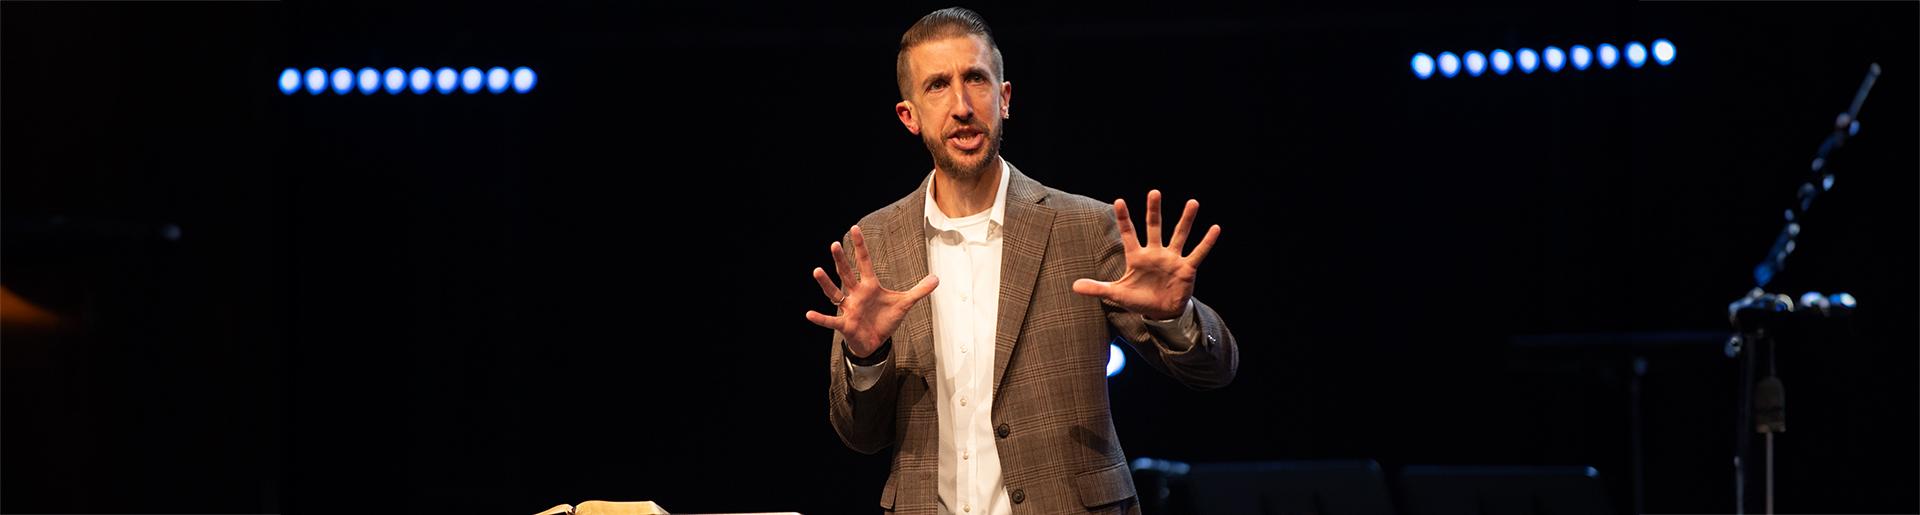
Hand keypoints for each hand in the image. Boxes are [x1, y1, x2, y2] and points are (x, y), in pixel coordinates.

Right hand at [805, 225, 938, 357]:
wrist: (876, 342)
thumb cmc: (885, 320)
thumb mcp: (905, 304)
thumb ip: (919, 290)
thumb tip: (937, 278)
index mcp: (870, 286)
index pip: (864, 262)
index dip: (860, 245)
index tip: (855, 228)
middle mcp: (856, 294)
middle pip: (847, 274)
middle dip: (841, 260)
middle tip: (834, 244)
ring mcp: (849, 308)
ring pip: (834, 293)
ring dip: (826, 283)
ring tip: (816, 271)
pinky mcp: (845, 324)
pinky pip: (831, 320)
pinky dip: (820, 318)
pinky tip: (809, 314)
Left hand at [1071, 190, 1220, 319]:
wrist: (1161, 312)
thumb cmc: (1139, 299)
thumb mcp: (1117, 294)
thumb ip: (1097, 288)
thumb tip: (1074, 286)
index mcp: (1137, 257)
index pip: (1128, 233)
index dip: (1124, 218)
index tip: (1119, 201)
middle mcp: (1155, 253)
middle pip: (1154, 227)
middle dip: (1154, 210)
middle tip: (1154, 192)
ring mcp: (1172, 259)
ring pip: (1180, 234)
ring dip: (1186, 219)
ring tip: (1193, 202)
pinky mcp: (1187, 268)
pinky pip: (1198, 252)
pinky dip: (1207, 242)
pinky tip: (1215, 228)